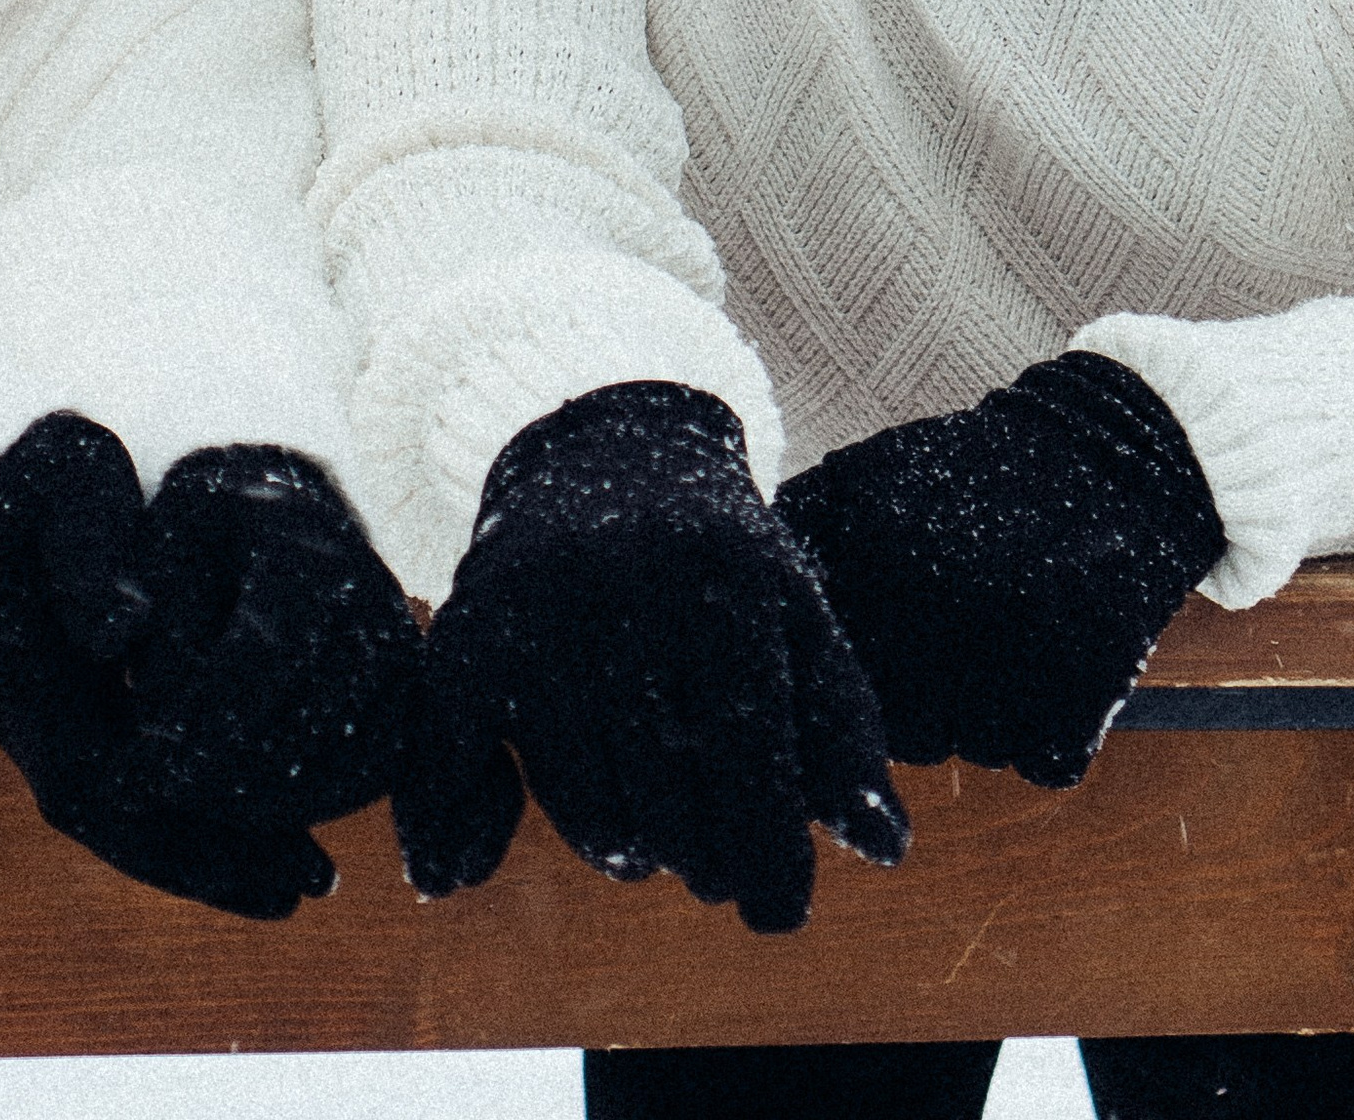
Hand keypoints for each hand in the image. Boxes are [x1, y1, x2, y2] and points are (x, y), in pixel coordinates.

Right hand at [0, 410, 416, 917]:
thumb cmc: (54, 472)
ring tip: (312, 877)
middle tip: (315, 884)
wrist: (14, 473)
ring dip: (220, 854)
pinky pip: (149, 792)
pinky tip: (281, 830)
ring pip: (137, 821)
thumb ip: (88, 549)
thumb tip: (122, 630)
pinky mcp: (92, 722)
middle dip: (216, 861)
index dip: (179, 828)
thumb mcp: (64, 479)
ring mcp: (57, 728)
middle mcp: (33, 723)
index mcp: (19, 675)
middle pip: (123, 825)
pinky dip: (211, 819)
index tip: (264, 848)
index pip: (97, 786)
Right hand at [394, 379, 908, 934]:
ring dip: (628, 849)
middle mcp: (626, 587)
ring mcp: (538, 611)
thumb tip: (888, 850)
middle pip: (673, 804)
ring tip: (654, 831)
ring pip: (591, 809)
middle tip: (716, 866)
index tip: (783, 914)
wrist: (603, 439)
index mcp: (724, 577)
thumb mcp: (793, 611)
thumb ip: (841, 725)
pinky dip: (471, 832)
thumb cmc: (719, 554)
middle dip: (706, 859)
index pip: (752, 757)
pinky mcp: (466, 636)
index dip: (772, 855)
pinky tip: (482, 858)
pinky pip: (469, 775)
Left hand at [775, 352, 1223, 787]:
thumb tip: (739, 601)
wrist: (1113, 458)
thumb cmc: (979, 471)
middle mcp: (938, 618)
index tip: (890, 635)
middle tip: (960, 626)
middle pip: (898, 726)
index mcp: (876, 559)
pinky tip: (1054, 655)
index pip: (830, 674)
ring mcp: (1012, 666)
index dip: (851, 668)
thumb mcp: (874, 473)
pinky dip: (1047, 726)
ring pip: (969, 748)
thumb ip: (801, 530)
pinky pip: (1039, 759)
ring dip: (982, 711)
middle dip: (917, 694)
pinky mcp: (1080, 702)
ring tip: (1009, 628)